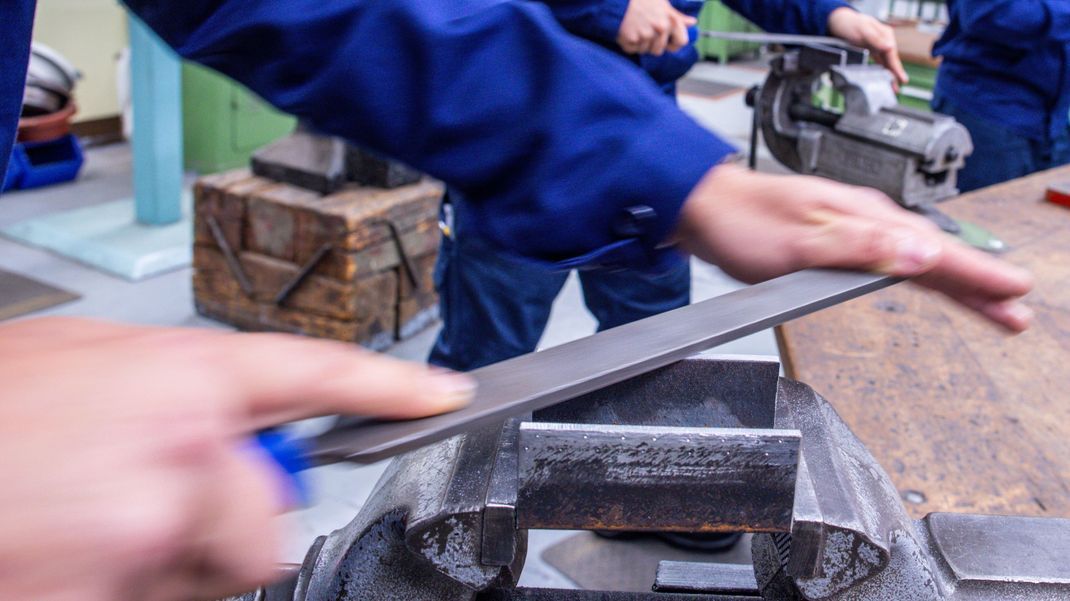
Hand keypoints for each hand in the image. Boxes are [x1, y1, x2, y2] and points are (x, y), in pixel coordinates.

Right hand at [0, 318, 473, 600]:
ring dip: (168, 565)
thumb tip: (232, 428)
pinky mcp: (107, 589)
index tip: (445, 395)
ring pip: (218, 573)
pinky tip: (66, 558)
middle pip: (271, 516)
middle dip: (227, 524)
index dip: (389, 387)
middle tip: (146, 505)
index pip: (313, 372)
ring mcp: (145, 526)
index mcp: (175, 374)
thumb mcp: (75, 363)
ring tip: (86, 530)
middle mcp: (178, 445)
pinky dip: (123, 590)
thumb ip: (170, 390)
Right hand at [617, 0, 695, 55]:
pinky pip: (631, 49)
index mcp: (670, 20)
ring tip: (635, 28)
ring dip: (639, 44)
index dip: (673, 44)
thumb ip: (677, 16)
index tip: (667, 42)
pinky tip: (627, 31)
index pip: (681, 42)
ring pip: (644, 51)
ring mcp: (646, 35)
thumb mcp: (662, 4)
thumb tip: (692, 23)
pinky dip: (628, 43)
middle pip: (659, 50)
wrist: (619, 0)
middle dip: (651, 45)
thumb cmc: (640, 0)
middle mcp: (660, 28)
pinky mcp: (631, 39)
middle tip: (644, 31)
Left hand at [675, 164, 1033, 331]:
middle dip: (978, 286)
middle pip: (934, 258)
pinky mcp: (838, 241)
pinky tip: (929, 279)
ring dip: (956, 283)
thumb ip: (860, 248)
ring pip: (917, 259)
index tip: (1015, 294)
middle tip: (1016, 312)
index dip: (977, 277)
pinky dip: (920, 274)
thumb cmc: (744, 222)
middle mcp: (865, 220)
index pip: (934, 252)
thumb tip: (918, 254)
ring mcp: (852, 229)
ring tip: (991, 305)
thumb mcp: (801, 242)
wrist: (705, 210)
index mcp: (865, 218)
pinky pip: (892, 259)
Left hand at [827, 7, 907, 85]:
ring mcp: (878, 46)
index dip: (897, 67)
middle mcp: (883, 41)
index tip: (902, 79)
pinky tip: (883, 80)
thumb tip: (889, 47)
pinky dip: (881, 72)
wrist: (838, 22)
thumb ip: (875, 39)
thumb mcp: (863, 30)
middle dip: (895, 75)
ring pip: (885, 63)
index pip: (892, 53)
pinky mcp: (871, 51)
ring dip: (889, 76)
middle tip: (897, 89)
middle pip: (891, 60)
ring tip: (893, 89)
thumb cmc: (850, 24)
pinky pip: (878, 63)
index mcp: (885, 34)